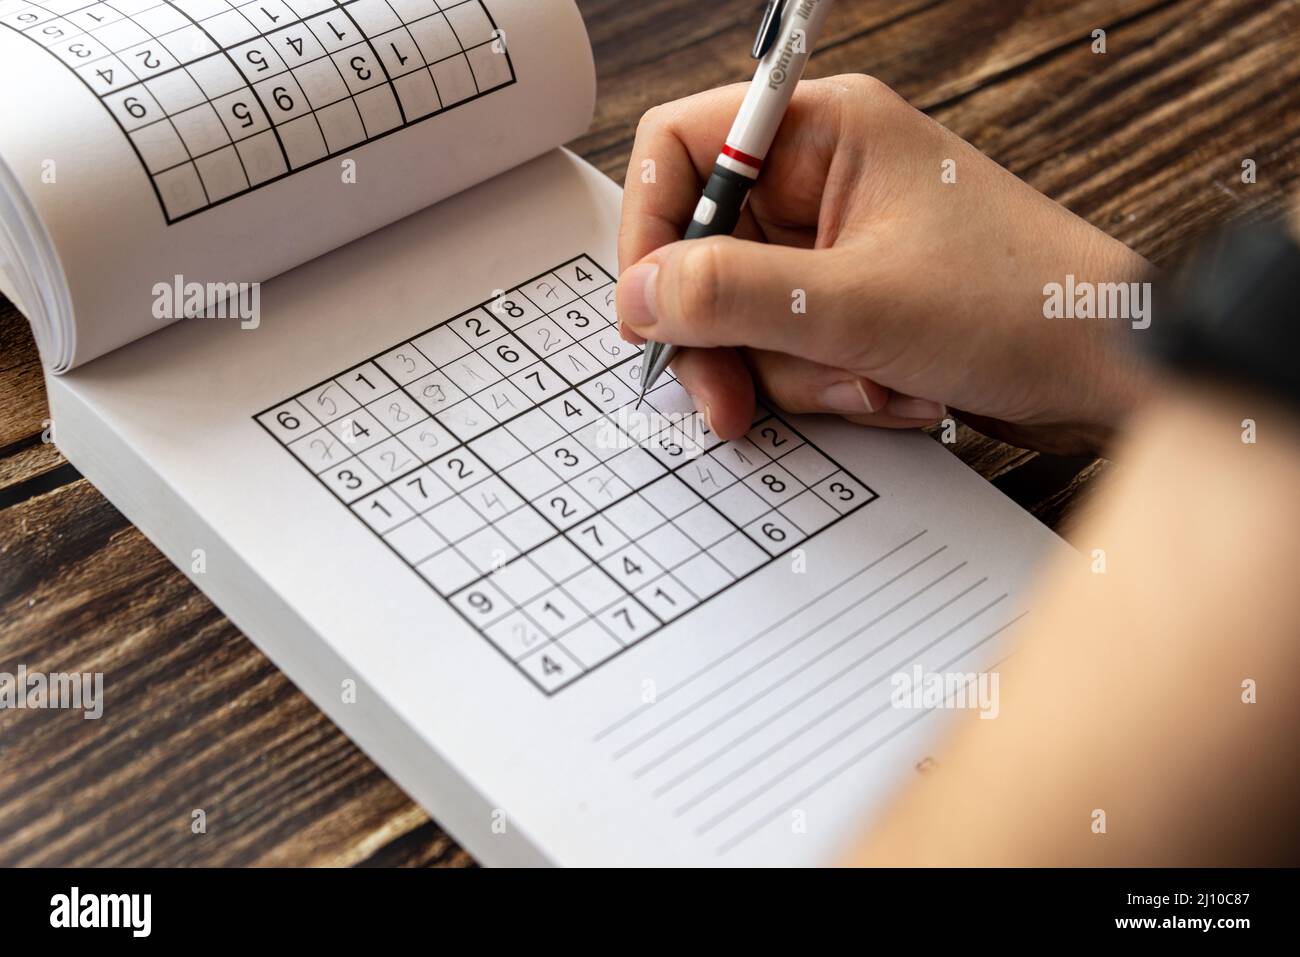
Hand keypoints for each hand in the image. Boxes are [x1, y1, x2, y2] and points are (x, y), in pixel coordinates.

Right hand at [616, 76, 1155, 454]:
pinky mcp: (852, 301)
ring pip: (744, 316)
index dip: (649, 231)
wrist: (1107, 372)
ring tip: (869, 380)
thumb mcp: (856, 305)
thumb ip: (731, 295)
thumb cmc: (1021, 306)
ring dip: (794, 372)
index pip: (681, 149)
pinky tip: (889, 390)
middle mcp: (823, 180)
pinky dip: (826, 385)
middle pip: (705, 251)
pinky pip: (789, 349)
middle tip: (729, 400)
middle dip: (726, 337)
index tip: (647, 311)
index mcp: (824, 131)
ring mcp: (837, 246)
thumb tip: (639, 294)